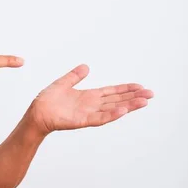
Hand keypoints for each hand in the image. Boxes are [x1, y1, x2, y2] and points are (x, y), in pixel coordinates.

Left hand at [27, 64, 153, 135]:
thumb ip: (74, 76)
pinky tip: (123, 111)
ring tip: (143, 102)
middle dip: (133, 97)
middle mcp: (91, 105)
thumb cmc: (47, 101)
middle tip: (151, 94)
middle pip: (117, 100)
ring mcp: (88, 114)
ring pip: (112, 109)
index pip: (111, 92)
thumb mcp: (63, 83)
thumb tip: (86, 66)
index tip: (140, 86)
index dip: (125, 89)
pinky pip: (99, 118)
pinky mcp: (81, 121)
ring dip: (128, 106)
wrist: (36, 113)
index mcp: (88, 97)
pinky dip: (111, 115)